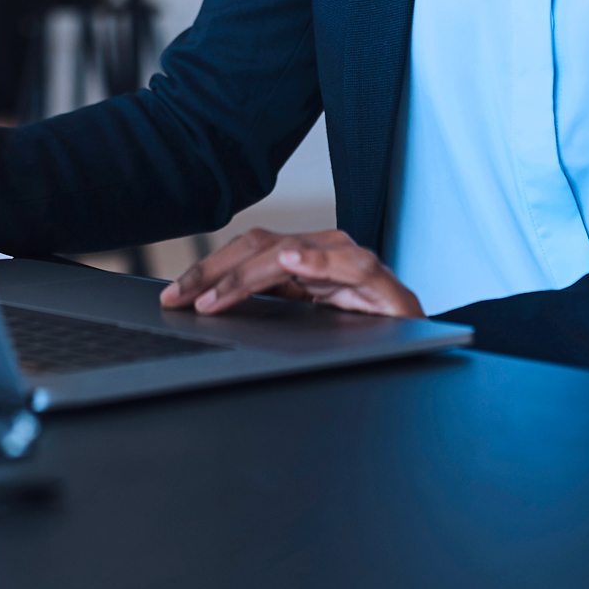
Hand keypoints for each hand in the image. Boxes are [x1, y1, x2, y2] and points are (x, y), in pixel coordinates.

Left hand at [162, 227, 421, 318]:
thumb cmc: (359, 328)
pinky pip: (347, 265)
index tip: (172, 296)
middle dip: (213, 273)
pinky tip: (294, 262)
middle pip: (258, 247)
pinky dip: (318, 261)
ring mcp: (350, 260)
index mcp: (302, 256)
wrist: (416, 342)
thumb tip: (209, 308)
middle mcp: (323, 249)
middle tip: (179, 299)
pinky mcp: (379, 280)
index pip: (245, 251)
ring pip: (289, 253)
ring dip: (248, 275)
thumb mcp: (302, 316)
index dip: (207, 270)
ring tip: (217, 296)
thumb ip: (268, 304)